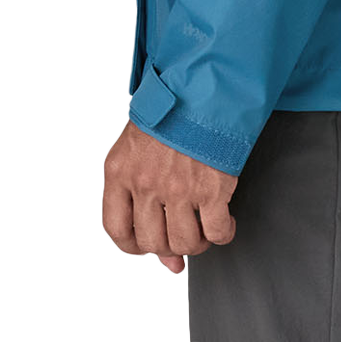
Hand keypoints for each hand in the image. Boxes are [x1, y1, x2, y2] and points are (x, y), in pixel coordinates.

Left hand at [103, 120, 237, 272]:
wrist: (203, 83)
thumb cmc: (171, 108)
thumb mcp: (138, 144)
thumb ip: (140, 194)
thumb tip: (168, 259)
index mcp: (120, 171)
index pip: (116, 229)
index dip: (133, 244)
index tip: (146, 244)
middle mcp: (145, 182)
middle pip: (152, 241)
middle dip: (169, 244)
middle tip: (181, 230)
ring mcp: (178, 187)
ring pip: (185, 242)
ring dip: (197, 242)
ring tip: (204, 227)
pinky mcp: (211, 187)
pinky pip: (216, 231)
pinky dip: (223, 233)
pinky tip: (225, 221)